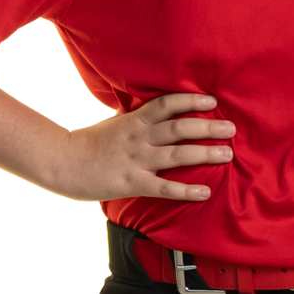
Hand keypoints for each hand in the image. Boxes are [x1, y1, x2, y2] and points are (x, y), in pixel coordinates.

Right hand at [57, 93, 235, 202]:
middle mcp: (138, 137)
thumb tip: (155, 107)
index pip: (166, 104)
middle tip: (231, 128)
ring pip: (176, 154)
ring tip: (227, 154)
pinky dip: (185, 190)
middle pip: (178, 128)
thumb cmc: (89, 143)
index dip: (190, 101)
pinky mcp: (131, 183)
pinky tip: (205, 192)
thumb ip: (136, 116)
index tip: (212, 101)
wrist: (61, 162)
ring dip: (204, 153)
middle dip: (207, 127)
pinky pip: (163, 186)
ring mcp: (135, 160)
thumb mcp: (114, 122)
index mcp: (134, 120)